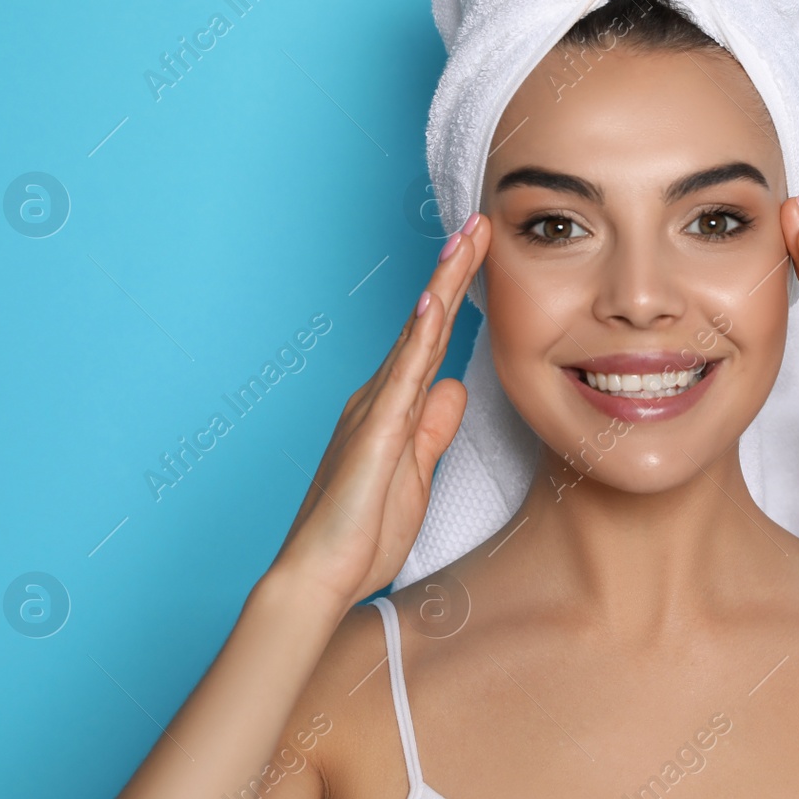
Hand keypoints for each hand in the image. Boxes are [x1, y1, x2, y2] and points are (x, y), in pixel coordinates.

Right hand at [268, 215, 490, 613]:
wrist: (319, 575)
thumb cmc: (361, 532)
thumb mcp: (417, 475)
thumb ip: (434, 430)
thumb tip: (453, 389)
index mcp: (393, 409)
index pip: (434, 342)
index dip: (458, 298)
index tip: (480, 256)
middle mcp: (381, 398)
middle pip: (428, 324)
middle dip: (455, 272)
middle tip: (479, 224)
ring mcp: (376, 409)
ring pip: (418, 335)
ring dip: (444, 284)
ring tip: (466, 239)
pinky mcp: (375, 431)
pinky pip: (402, 374)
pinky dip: (418, 335)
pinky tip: (433, 302)